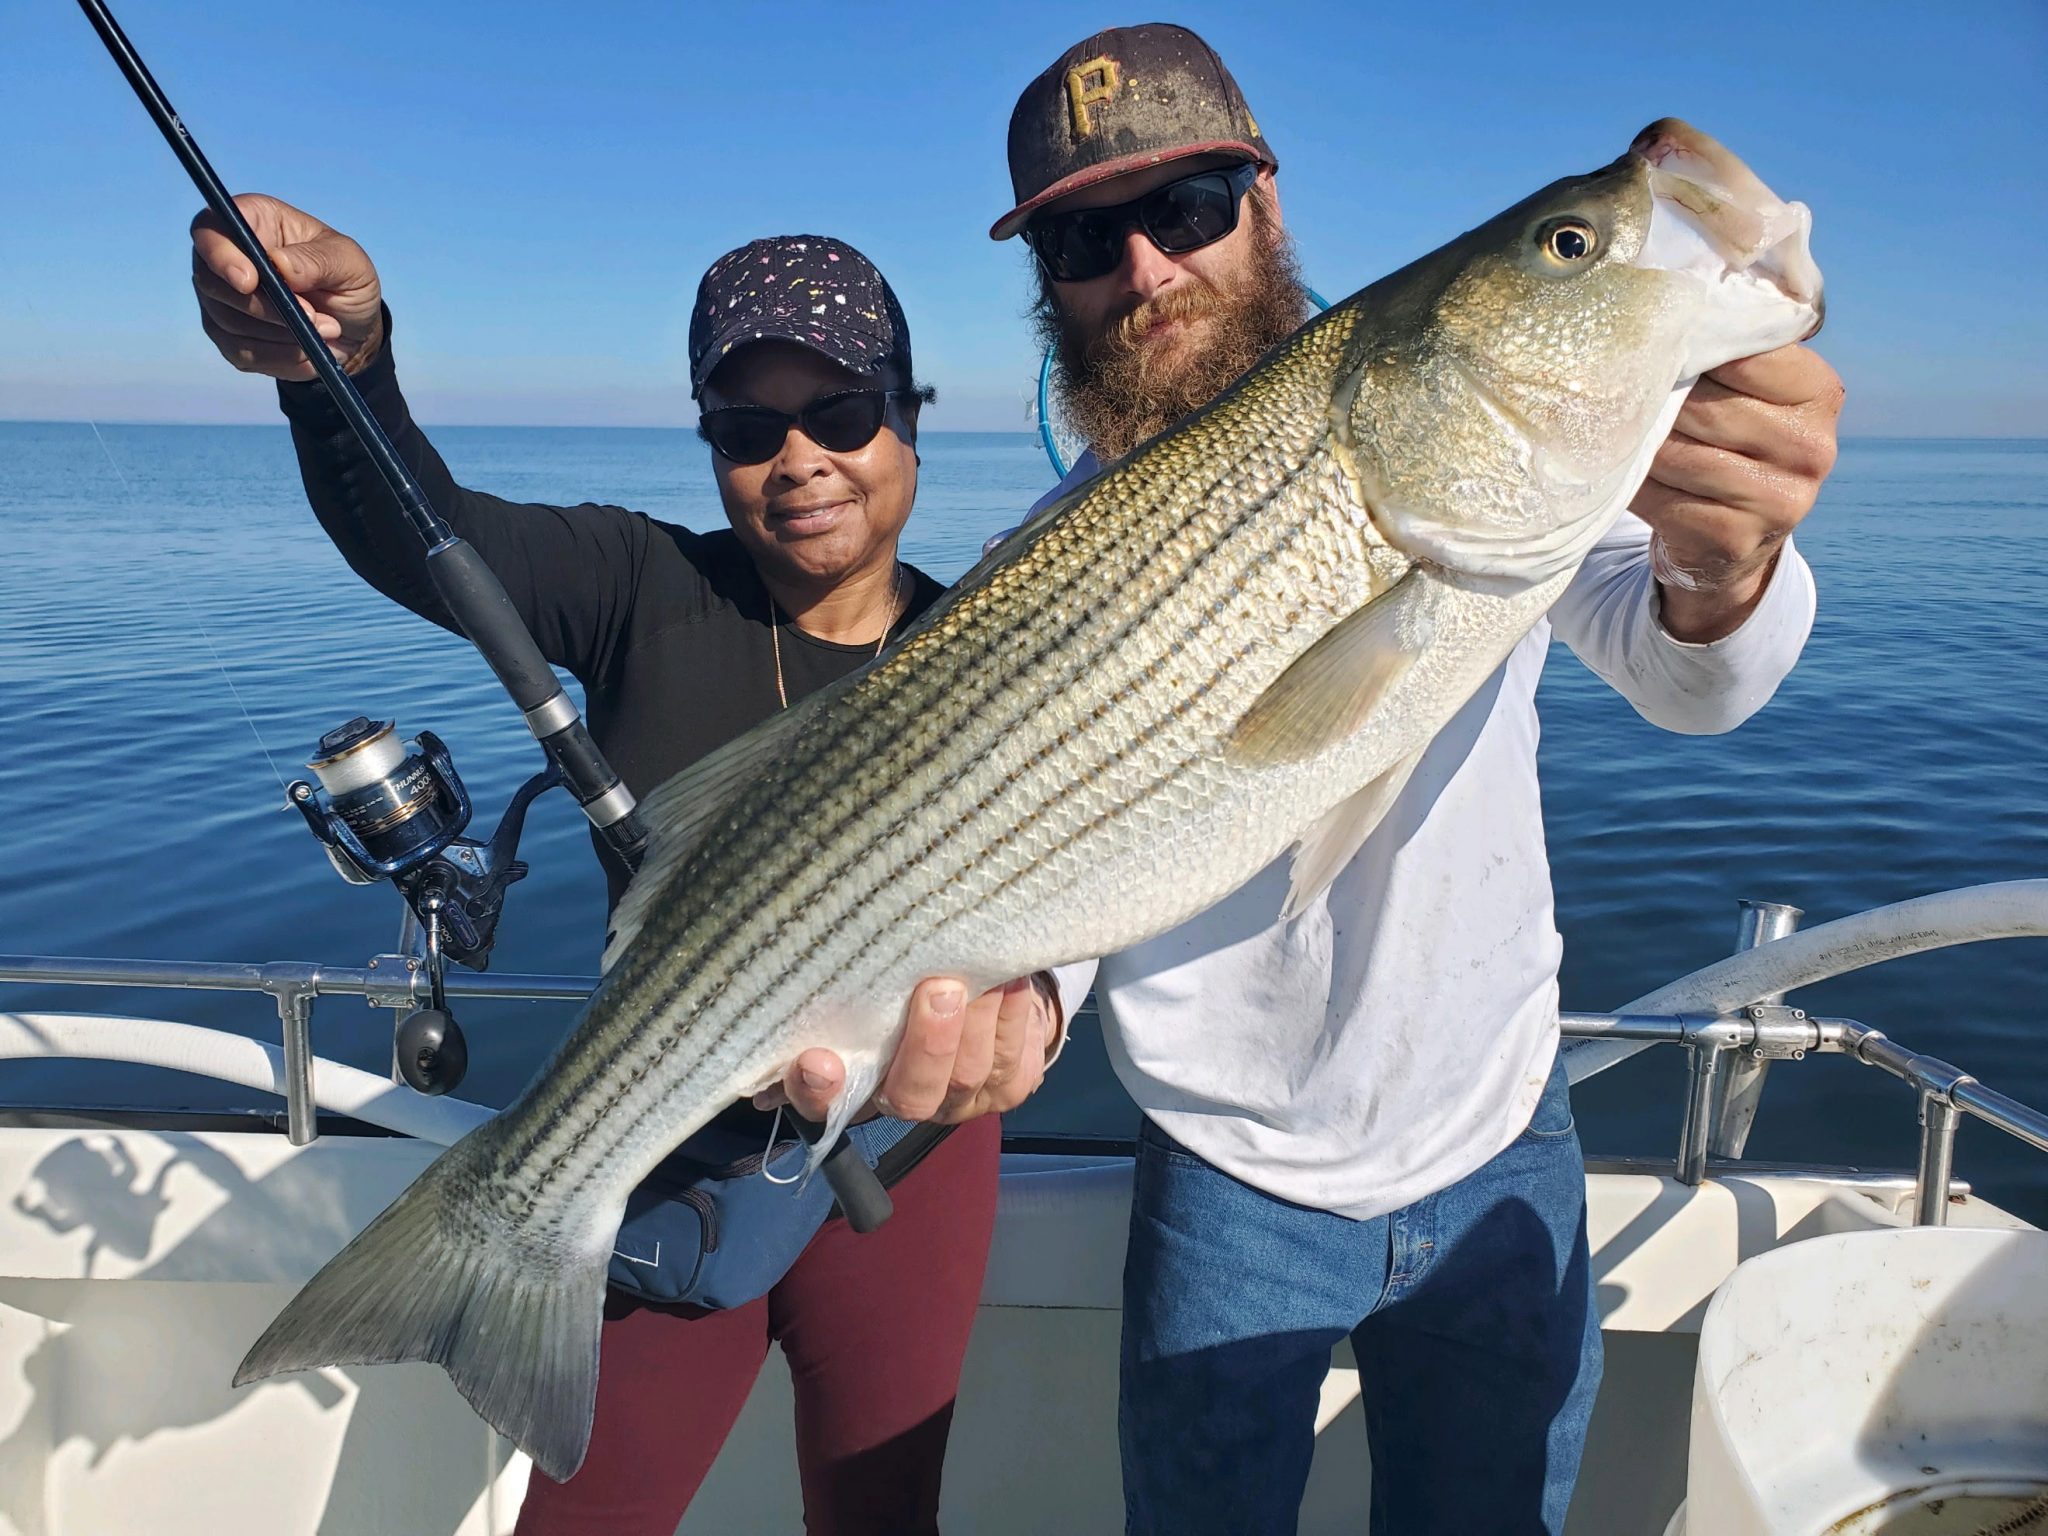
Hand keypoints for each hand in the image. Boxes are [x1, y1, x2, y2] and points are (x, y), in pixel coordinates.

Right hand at [190, 193, 384, 379]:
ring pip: (227, 322)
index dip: (220, 255)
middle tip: (314, 316)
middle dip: (266, 307)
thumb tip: (279, 263)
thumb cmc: (346, 279)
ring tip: (326, 329)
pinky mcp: (229, 336)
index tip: (249, 282)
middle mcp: (226, 257)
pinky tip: (309, 351)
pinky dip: (280, 357)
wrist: (353, 326)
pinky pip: (242, 353)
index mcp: (252, 221)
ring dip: (281, 334)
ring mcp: (221, 298)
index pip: (209, 230)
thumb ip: (317, 260)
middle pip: (212, 283)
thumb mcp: (348, 263)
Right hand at [758, 975, 1060, 1126]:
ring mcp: (962, 1101)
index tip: (816, 1061)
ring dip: (980, 1022)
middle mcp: (909, 1103)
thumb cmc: (906, 999)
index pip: (824, 1104)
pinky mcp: (1008, 1087)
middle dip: (929, 1043)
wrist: (975, 1007)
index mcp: (858, 1087)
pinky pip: (1014, 1060)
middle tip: (938, 988)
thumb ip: (841, 997)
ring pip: (970, 1073)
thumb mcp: (870, 999)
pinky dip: (1014, 1017)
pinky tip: (1011, 982)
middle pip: (914, 1094)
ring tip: (983, 975)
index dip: (816, 1091)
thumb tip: (791, 980)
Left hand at [1635, 344, 1843, 641]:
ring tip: (1609, 426)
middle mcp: (1811, 447)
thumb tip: (1658, 306)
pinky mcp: (1733, 538)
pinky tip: (1616, 471)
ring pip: (1676, 454)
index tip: (1649, 340)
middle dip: (1652, 396)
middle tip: (1610, 385)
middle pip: (1703, 406)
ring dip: (1633, 441)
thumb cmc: (1732, 440)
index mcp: (1820, 392)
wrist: (1734, 537)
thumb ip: (1730, 349)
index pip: (1744, 353)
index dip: (1688, 347)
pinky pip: (1659, 498)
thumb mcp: (1750, 390)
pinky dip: (1628, 482)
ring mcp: (1778, 500)